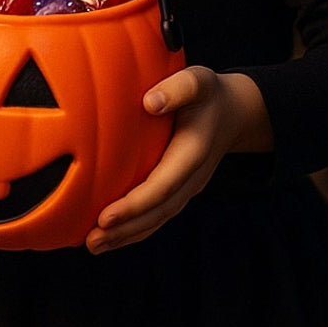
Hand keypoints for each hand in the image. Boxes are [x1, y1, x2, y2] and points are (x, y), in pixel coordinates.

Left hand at [85, 66, 268, 253]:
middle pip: (158, 212)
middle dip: (125, 229)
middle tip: (92, 241)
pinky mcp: (179, 189)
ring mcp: (187, 187)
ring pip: (157, 219)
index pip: (162, 186)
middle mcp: (192, 177)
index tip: (105, 217)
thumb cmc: (209, 94)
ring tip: (94, 245)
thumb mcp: (198, 81)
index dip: (134, 205)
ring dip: (127, 235)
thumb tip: (150, 102)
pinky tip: (110, 235)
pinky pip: (157, 214)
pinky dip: (135, 228)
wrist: (235, 112)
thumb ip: (178, 88)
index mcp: (193, 154)